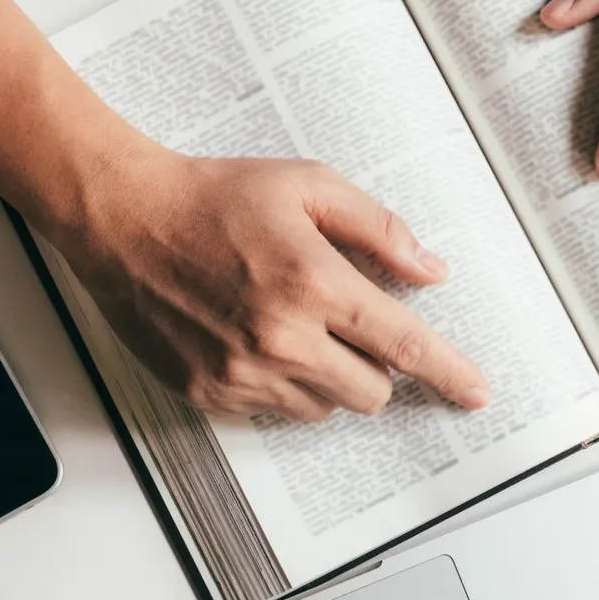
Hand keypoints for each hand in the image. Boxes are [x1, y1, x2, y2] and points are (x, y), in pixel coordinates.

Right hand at [51, 147, 489, 420]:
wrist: (121, 218)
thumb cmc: (213, 197)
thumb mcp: (309, 186)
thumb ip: (379, 230)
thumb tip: (431, 271)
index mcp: (313, 283)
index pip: (404, 345)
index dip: (449, 373)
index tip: (476, 394)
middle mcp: (280, 337)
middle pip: (371, 392)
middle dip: (375, 366)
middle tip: (346, 325)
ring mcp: (242, 372)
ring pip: (325, 408)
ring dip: (327, 377)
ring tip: (290, 324)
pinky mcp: (208, 393)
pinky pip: (275, 412)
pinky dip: (282, 386)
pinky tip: (254, 339)